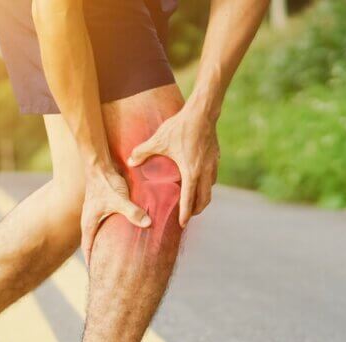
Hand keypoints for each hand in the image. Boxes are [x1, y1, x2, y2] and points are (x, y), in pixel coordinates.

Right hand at [81, 166, 150, 266]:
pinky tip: (123, 234)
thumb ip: (132, 212)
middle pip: (94, 243)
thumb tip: (147, 224)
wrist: (100, 165)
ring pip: (100, 233)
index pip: (88, 248)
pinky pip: (106, 224)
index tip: (97, 274)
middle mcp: (90, 220)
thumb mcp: (119, 199)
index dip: (92, 261)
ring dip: (106, 243)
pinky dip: (112, 231)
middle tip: (109, 269)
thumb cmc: (106, 183)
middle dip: (100, 255)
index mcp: (89, 223)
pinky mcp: (103, 206)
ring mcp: (96, 213)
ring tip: (117, 255)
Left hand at [127, 107, 219, 227]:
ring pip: (210, 189)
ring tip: (195, 202)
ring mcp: (213, 165)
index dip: (186, 214)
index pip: (189, 200)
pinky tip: (200, 181)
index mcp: (191, 172)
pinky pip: (213, 177)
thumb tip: (130, 161)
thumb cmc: (181, 127)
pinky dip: (207, 185)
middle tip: (189, 216)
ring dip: (203, 198)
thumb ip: (143, 152)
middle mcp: (205, 172)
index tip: (183, 224)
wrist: (203, 113)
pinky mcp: (216, 157)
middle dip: (197, 210)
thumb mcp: (159, 140)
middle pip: (204, 199)